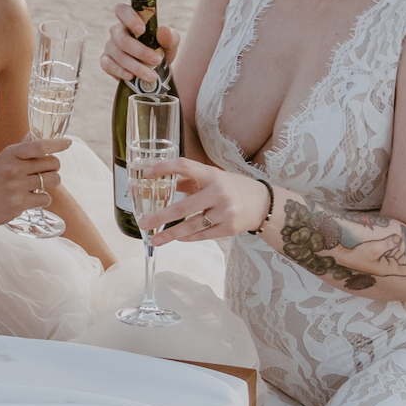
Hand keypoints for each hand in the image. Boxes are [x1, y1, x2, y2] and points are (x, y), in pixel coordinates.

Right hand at [0, 137, 70, 226]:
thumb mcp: (6, 158)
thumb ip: (23, 146)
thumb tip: (37, 131)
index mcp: (11, 154)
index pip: (39, 146)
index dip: (56, 144)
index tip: (68, 142)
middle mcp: (14, 168)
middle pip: (52, 163)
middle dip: (54, 167)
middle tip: (44, 171)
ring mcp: (17, 186)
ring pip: (53, 180)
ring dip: (51, 182)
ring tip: (40, 184)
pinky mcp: (20, 203)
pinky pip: (47, 198)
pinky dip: (43, 198)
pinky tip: (32, 197)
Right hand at [99, 1, 177, 86]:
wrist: (155, 71)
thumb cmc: (160, 51)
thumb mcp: (170, 45)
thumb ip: (170, 37)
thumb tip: (163, 30)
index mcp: (131, 21)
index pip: (122, 10)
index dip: (129, 18)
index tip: (142, 30)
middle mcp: (117, 31)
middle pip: (122, 39)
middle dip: (141, 52)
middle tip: (157, 60)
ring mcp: (110, 46)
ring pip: (118, 55)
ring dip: (136, 67)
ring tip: (152, 76)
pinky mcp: (105, 61)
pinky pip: (108, 65)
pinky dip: (120, 72)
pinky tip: (131, 77)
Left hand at [139, 156, 270, 245]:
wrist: (263, 203)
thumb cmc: (231, 187)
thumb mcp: (212, 177)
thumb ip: (187, 180)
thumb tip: (159, 182)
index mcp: (211, 174)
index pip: (185, 166)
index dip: (164, 167)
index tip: (146, 173)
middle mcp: (218, 192)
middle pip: (183, 207)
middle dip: (160, 217)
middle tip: (143, 222)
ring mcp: (225, 212)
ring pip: (192, 226)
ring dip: (171, 234)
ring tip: (155, 240)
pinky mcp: (229, 228)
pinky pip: (203, 235)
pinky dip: (188, 237)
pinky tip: (178, 238)